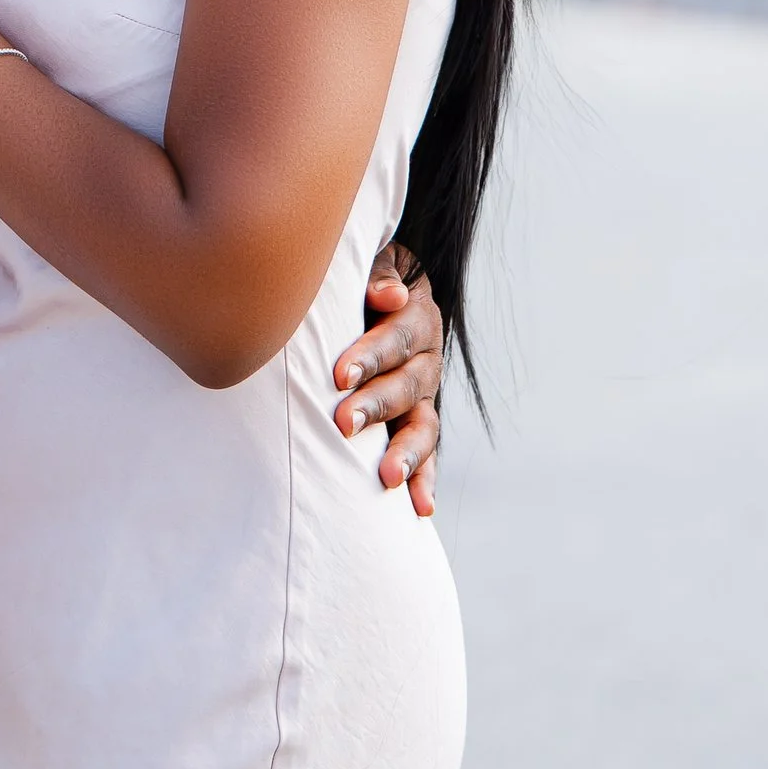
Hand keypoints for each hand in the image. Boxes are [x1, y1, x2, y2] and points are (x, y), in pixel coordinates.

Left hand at [334, 244, 444, 514]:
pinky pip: (428, 453)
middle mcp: (427, 358)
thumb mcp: (374, 261)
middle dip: (375, 406)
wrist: (386, 290)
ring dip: (407, 452)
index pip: (395, 337)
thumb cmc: (364, 276)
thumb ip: (379, 274)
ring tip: (387, 477)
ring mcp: (426, 394)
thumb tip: (389, 296)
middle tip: (344, 424)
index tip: (339, 375)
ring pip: (423, 425)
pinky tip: (420, 507)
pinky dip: (426, 478)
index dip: (369, 356)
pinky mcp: (420, 421)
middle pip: (406, 385)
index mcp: (416, 315)